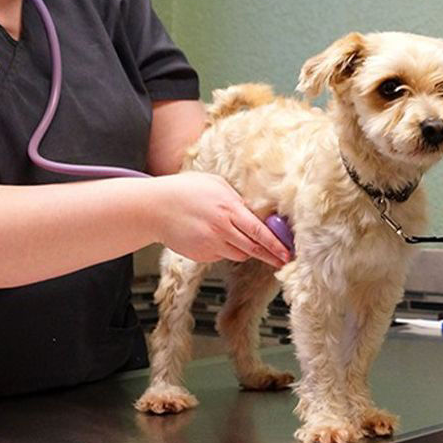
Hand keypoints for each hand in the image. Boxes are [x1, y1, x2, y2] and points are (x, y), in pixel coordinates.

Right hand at [151, 172, 290, 267]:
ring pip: (239, 254)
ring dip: (245, 249)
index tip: (288, 252)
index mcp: (228, 209)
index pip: (259, 231)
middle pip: (254, 248)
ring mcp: (210, 244)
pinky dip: (224, 249)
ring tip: (235, 235)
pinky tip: (213, 235)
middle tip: (282, 259)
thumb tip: (255, 211)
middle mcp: (221, 229)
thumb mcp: (215, 184)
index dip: (276, 244)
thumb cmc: (184, 190)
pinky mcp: (201, 255)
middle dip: (270, 255)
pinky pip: (221, 255)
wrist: (155, 207)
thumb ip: (236, 199)